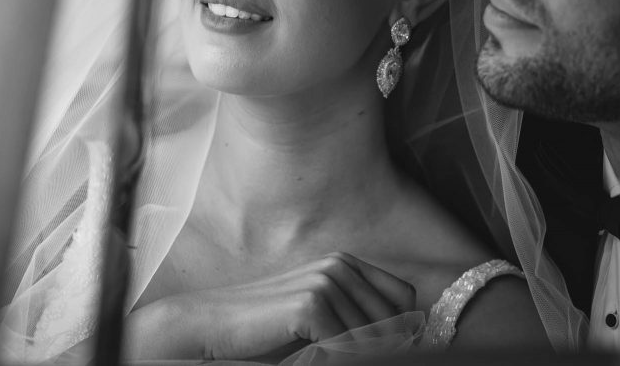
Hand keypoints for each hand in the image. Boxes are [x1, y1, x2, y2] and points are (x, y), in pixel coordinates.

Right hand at [125, 252, 415, 359]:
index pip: (404, 299)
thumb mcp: (320, 319)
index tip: (378, 347)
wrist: (212, 326)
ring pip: (373, 340)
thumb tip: (407, 335)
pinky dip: (333, 359)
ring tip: (314, 351)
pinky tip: (306, 354)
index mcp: (344, 263)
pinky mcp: (312, 304)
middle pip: (394, 323)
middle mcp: (339, 265)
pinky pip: (348, 347)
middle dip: (377, 347)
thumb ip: (357, 319)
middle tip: (334, 351)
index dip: (398, 330)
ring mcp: (326, 281)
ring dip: (351, 354)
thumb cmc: (265, 330)